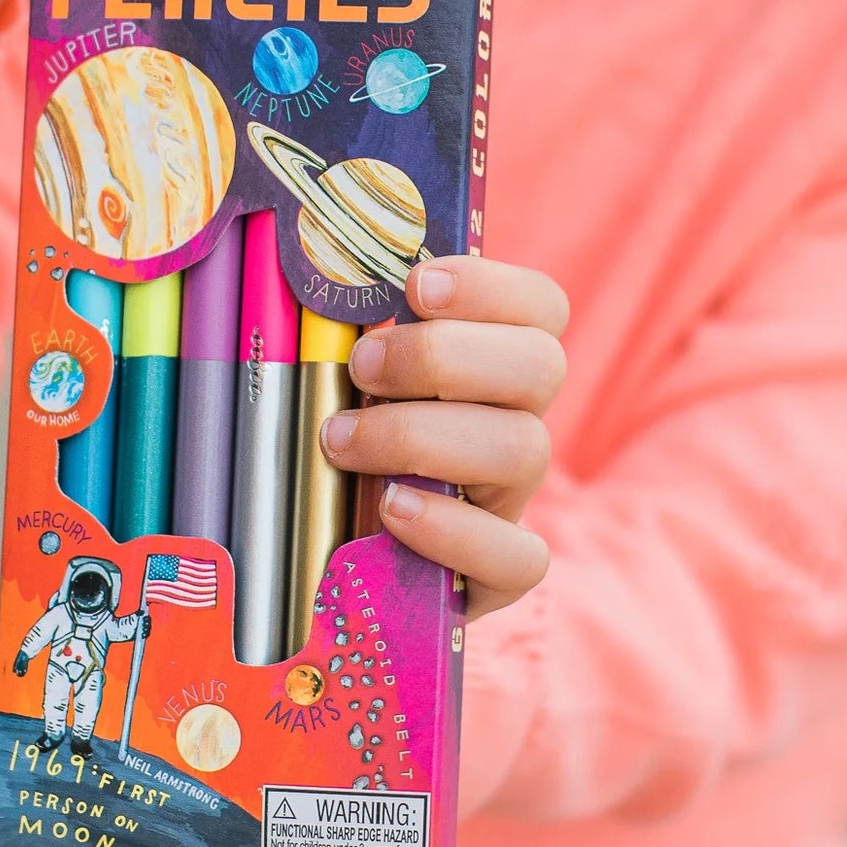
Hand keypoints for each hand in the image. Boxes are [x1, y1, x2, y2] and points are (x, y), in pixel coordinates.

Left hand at [321, 258, 567, 619]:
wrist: (344, 567)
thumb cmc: (344, 447)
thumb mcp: (347, 384)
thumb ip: (347, 331)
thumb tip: (305, 270)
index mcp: (494, 366)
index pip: (542, 307)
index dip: (490, 288)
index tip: (416, 288)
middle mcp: (516, 425)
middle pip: (540, 367)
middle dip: (442, 356)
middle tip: (362, 366)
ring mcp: (512, 502)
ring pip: (525, 449)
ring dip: (424, 435)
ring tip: (344, 441)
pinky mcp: (498, 576)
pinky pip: (519, 557)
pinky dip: (453, 530)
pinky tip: (391, 512)